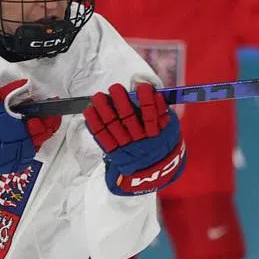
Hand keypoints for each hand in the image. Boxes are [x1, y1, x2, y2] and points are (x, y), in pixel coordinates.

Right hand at [0, 79, 59, 181]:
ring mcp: (15, 155)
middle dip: (46, 126)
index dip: (50, 115)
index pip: (42, 120)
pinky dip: (27, 150)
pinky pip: (24, 158)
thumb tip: (23, 84)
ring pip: (34, 146)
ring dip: (37, 138)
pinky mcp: (9, 165)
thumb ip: (6, 94)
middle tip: (47, 119)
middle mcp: (18, 140)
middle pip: (41, 134)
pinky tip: (24, 145)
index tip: (53, 106)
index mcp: (15, 124)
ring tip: (35, 132)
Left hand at [85, 81, 185, 195]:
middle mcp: (139, 139)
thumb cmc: (162, 144)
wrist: (154, 171)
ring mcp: (125, 145)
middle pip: (128, 117)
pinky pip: (102, 137)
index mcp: (155, 133)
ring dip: (104, 109)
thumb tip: (155, 94)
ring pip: (113, 125)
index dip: (145, 99)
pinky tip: (89, 111)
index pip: (150, 113)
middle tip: (115, 88)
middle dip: (121, 100)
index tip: (141, 86)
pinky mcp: (113, 151)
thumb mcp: (169, 129)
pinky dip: (94, 123)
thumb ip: (162, 112)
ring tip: (98, 96)